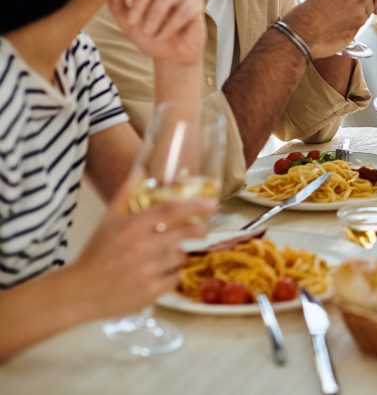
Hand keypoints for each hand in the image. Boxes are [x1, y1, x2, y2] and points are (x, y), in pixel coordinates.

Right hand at [67, 176, 214, 317]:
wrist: (79, 291)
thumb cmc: (96, 252)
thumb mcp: (108, 220)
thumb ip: (126, 194)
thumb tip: (140, 169)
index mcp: (131, 227)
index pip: (170, 210)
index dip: (194, 206)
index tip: (211, 204)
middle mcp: (142, 247)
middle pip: (183, 233)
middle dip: (198, 230)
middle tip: (202, 230)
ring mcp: (147, 271)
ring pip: (180, 256)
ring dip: (178, 254)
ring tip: (164, 255)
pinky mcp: (151, 292)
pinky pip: (175, 278)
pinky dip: (170, 275)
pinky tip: (158, 273)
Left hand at [107, 0, 204, 64]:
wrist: (169, 56)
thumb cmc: (151, 37)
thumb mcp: (128, 25)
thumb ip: (118, 7)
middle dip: (140, 2)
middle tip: (133, 23)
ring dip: (155, 16)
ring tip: (150, 33)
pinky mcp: (195, 4)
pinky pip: (184, 9)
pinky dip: (171, 25)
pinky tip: (163, 35)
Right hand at [286, 0, 375, 58]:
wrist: (303, 29)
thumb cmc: (312, 12)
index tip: (350, 4)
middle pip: (370, 1)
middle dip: (362, 8)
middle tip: (344, 14)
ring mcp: (360, 11)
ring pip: (367, 14)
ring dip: (357, 19)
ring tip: (338, 21)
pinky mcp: (359, 26)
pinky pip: (361, 27)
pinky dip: (353, 29)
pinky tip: (339, 29)